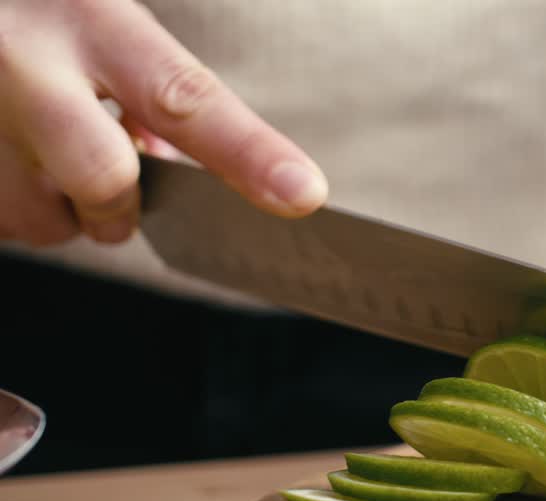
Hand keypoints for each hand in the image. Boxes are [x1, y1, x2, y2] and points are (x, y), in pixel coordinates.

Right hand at [0, 0, 325, 246]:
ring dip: (55, 209)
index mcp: (86, 17)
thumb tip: (170, 162)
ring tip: (35, 149)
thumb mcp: (94, 10)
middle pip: (103, 182)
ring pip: (39, 220)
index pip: (185, 96)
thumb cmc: (33, 6)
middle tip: (113, 187)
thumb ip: (144, 80)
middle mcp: (21, 65)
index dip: (249, 154)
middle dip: (118, 206)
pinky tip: (4, 153)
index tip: (302, 195)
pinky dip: (11, 203)